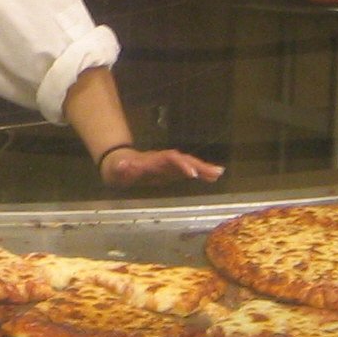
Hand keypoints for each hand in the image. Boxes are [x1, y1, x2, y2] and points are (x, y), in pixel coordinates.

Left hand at [99, 146, 224, 187]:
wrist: (121, 164)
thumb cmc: (119, 169)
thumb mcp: (117, 170)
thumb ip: (121, 168)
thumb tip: (122, 164)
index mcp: (153, 160)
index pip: (170, 159)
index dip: (181, 165)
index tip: (191, 174)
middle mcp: (164, 160)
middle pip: (184, 160)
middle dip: (199, 166)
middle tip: (215, 172)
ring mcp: (170, 165)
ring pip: (189, 164)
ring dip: (204, 168)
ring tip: (220, 173)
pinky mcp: (173, 171)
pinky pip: (189, 170)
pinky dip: (201, 173)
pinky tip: (214, 177)